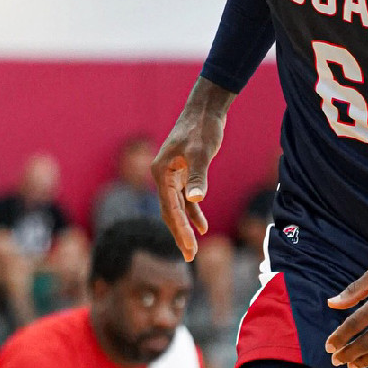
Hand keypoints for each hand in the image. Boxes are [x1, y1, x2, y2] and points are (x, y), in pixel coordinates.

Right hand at [151, 107, 227, 260]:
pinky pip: (185, 199)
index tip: (189, 249)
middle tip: (189, 258)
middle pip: (169, 212)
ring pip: (177, 207)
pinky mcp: (184, 173)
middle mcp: (163, 176)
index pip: (169, 208)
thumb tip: (195, 200)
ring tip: (192, 249)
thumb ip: (198, 175)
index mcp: (161, 173)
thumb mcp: (202, 152)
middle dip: (179, 235)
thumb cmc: (202, 128)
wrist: (205, 109)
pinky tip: (202, 227)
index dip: (179, 230)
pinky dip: (193, 213)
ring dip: (185, 227)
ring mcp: (172, 175)